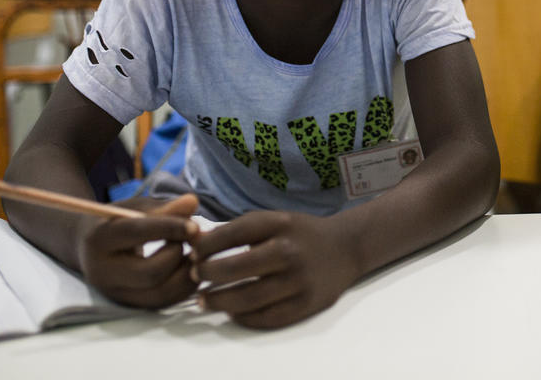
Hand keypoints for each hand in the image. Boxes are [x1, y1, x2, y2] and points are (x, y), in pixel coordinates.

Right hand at [78, 194, 199, 308]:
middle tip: (188, 239)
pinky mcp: (130, 305)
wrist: (90, 249)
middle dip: (177, 255)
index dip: (169, 228)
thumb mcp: (136, 208)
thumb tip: (193, 202)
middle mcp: (103, 272)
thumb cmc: (118, 222)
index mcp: (99, 238)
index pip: (136, 233)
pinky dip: (184, 286)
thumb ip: (164, 207)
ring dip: (186, 273)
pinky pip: (164, 303)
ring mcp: (116, 294)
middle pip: (150, 273)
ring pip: (160, 294)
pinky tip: (191, 267)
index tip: (195, 226)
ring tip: (194, 252)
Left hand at [190, 210, 358, 328]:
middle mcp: (290, 250)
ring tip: (204, 300)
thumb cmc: (300, 234)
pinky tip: (232, 312)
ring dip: (218, 301)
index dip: (206, 246)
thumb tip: (195, 244)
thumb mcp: (274, 222)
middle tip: (194, 278)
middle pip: (235, 268)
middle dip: (206, 274)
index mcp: (280, 223)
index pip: (233, 233)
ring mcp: (299, 280)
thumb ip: (238, 231)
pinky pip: (266, 318)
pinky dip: (243, 317)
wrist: (347, 248)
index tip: (193, 254)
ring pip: (247, 298)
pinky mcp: (306, 304)